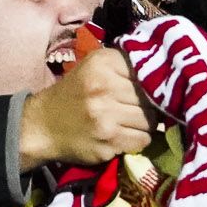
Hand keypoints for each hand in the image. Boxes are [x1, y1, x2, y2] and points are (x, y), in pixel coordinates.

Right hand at [18, 49, 152, 169]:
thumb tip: (164, 72)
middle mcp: (103, 87)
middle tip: (137, 107)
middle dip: (149, 104)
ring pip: (150, 121)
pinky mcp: (108, 142)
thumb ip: (124, 64)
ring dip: (145, 124)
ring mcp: (106, 117)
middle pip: (150, 97)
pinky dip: (138, 139)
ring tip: (130, 122)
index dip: (150, 81)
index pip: (147, 70)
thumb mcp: (93, 67)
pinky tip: (124, 135)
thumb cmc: (74, 94)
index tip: (147, 87)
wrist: (42, 126)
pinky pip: (142, 140)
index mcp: (102, 63)